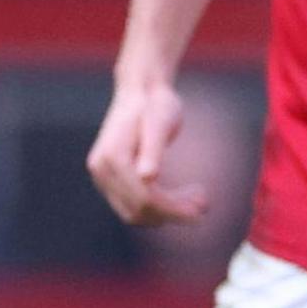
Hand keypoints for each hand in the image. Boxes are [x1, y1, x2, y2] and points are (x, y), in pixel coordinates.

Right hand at [86, 77, 208, 225]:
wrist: (141, 93)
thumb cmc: (156, 106)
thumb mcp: (160, 124)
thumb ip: (153, 150)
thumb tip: (147, 177)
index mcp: (112, 157)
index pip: (144, 197)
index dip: (174, 208)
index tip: (203, 207)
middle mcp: (101, 169)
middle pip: (139, 209)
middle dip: (173, 212)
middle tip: (205, 203)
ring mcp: (103, 176)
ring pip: (135, 213)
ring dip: (167, 214)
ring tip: (199, 199)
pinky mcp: (111, 178)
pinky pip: (134, 205)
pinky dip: (159, 208)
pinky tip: (183, 197)